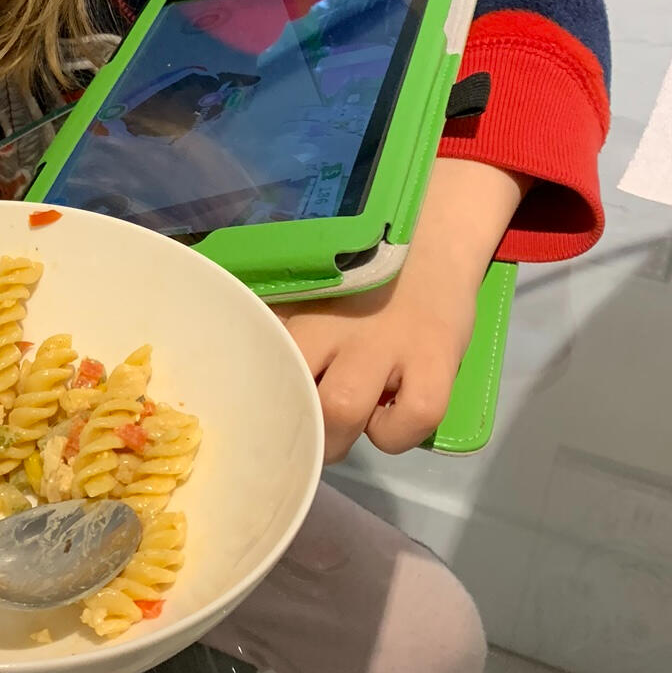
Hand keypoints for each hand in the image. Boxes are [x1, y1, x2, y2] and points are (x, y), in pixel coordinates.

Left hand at [276, 158, 527, 461]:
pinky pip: (413, 415)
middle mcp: (335, 324)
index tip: (255, 421)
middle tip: (306, 435)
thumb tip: (235, 364)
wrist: (434, 234)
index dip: (253, 400)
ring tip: (346, 432)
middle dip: (296, 430)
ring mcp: (387, 343)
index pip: (257, 359)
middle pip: (295, 392)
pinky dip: (399, 432)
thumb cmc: (364, 270)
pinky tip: (394, 416)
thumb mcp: (311, 288)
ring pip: (342, 409)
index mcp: (298, 309)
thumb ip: (279, 322)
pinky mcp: (436, 359)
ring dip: (340, 439)